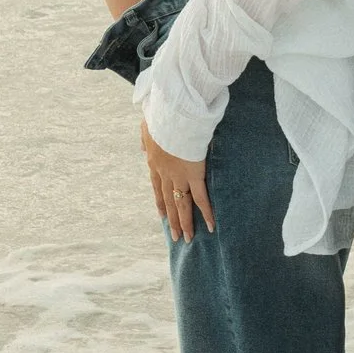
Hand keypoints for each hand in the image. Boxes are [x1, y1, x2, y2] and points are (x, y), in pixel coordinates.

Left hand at [142, 121, 214, 240]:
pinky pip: (201, 197)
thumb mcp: (147, 126)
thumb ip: (145, 139)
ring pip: (181, 204)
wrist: (172, 113)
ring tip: (187, 238)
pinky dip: (206, 212)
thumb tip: (143, 148)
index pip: (157, 187)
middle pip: (168, 201)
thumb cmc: (161, 115)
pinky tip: (210, 225)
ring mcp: (179, 175)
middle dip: (172, 219)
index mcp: (154, 162)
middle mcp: (165, 173)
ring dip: (184, 222)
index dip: (160, 201)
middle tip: (174, 236)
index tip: (162, 215)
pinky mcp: (194, 173)